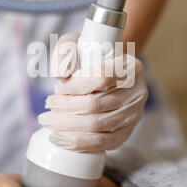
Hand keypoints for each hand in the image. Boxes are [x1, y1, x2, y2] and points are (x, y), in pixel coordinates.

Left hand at [38, 33, 147, 151]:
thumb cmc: (91, 58)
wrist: (108, 75)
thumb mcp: (77, 43)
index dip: (75, 85)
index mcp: (131, 67)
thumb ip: (66, 51)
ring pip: (98, 125)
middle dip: (66, 107)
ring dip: (67, 125)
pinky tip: (60, 138)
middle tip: (49, 104)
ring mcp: (134, 115)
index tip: (58, 87)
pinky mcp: (126, 133)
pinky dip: (78, 143)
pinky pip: (103, 143)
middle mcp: (138, 92)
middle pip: (97, 104)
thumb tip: (61, 74)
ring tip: (49, 120)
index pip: (102, 77)